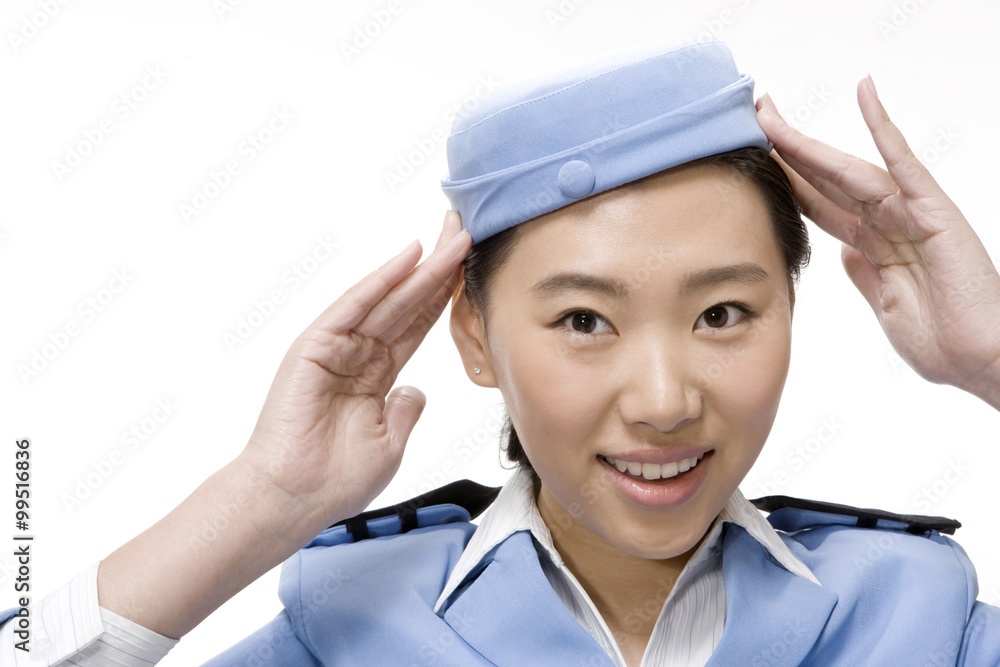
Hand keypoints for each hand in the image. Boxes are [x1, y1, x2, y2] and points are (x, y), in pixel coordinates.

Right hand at [240, 210, 470, 531]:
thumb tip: (416, 391)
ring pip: (388, 298)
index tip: (469, 267)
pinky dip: (381, 280)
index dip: (444, 296)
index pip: (417, 325)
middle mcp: (357, 354)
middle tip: (464, 231)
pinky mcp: (315, 346)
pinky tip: (409, 256)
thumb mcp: (389, 443)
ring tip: (452, 236)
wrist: (294, 499)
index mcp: (376, 375)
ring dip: (421, 267)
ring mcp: (336, 347)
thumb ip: (405, 411)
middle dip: (438, 268)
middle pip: (407, 302)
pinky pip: (354, 306)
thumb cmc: (334, 480)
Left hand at [755, 77, 999, 407]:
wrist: (983, 362)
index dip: (786, 180)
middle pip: (826, 178)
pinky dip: (883, 126)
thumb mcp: (886, 306)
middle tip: (752, 116)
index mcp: (874, 245)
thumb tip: (844, 252)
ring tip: (771, 113)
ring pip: (848, 168)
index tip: (753, 159)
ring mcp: (911, 212)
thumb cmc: (944, 341)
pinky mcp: (934, 210)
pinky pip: (902, 162)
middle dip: (786, 149)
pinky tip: (864, 91)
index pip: (819, 203)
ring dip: (807, 141)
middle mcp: (889, 221)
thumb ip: (865, 274)